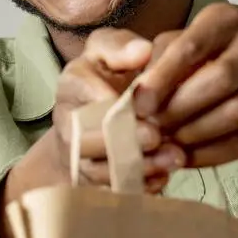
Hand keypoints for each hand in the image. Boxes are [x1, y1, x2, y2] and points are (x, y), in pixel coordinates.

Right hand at [0, 29, 182, 237]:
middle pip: (84, 137)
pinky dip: (135, 187)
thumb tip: (142, 51)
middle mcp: (67, 122)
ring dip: (135, 166)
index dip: (108, 100)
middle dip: (121, 139)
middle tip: (156, 136)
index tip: (139, 103)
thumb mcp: (110, 50)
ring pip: (98, 168)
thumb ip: (121, 46)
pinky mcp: (90, 180)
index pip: (81, 90)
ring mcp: (76, 155)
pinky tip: (162, 178)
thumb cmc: (109, 76)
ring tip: (171, 159)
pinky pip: (107, 190)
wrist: (96, 115)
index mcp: (71, 84)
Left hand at [132, 2, 237, 167]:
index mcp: (225, 20)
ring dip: (194, 133)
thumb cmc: (215, 60)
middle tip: (151, 129)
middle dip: (178, 108)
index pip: (190, 47)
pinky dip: (210, 153)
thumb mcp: (185, 46)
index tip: (139, 105)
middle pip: (217, 79)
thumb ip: (159, 61)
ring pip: (234, 113)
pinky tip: (187, 156)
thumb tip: (136, 95)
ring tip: (167, 142)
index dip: (161, 79)